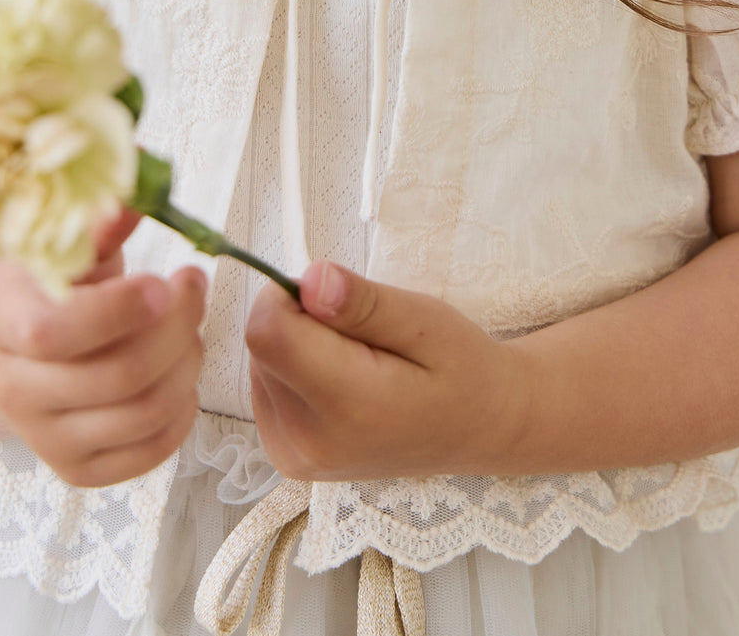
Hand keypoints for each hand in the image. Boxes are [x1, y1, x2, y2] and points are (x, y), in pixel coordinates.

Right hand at [0, 208, 206, 487]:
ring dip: (188, 362)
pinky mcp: (78, 469)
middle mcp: (17, 390)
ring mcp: (46, 438)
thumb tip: (135, 199)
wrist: (14, 348)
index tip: (165, 280)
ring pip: (143, 412)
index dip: (120, 310)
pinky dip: (184, 409)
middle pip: (119, 374)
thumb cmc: (47, 286)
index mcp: (5, 322)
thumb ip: (98, 225)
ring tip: (191, 327)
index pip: (56, 332)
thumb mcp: (61, 246)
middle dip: (180, 324)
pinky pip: (151, 450)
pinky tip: (180, 370)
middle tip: (194, 284)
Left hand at [245, 260, 532, 480]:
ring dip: (299, 345)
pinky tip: (342, 381)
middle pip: (262, 346)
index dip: (293, 296)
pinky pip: (266, 388)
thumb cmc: (460, 368)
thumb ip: (363, 303)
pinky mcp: (287, 457)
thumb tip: (309, 280)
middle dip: (302, 320)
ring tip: (359, 359)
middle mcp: (308, 442)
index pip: (267, 332)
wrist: (478, 428)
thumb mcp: (425, 321)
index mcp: (347, 406)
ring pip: (259, 364)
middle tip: (363, 332)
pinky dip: (296, 371)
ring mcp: (295, 457)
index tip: (339, 297)